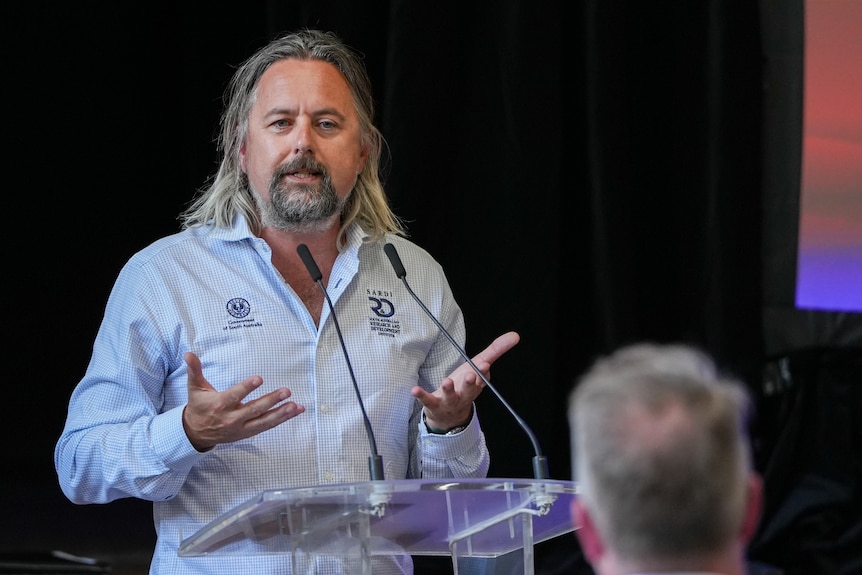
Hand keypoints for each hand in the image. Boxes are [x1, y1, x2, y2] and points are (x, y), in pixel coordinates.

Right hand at [182, 351, 304, 450]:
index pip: (234, 395)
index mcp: (219, 405)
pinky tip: (294, 411)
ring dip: (281, 414)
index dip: (247, 388)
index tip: (259, 379)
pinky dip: (281, 419)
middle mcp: (231, 418)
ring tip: (296, 406)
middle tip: (286, 391)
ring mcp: (241, 427)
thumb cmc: (198, 406)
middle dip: (271, 401)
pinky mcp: (247, 433)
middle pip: (254, 410)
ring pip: (264, 421)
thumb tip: (189, 354)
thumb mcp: (194, 388)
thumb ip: (194, 370)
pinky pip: (266, 426)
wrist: (195, 433)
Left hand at [412, 331, 519, 430]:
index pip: (482, 379)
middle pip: (469, 389)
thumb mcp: (479, 367)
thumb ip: (496, 351)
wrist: (450, 415)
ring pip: (451, 396)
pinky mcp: (434, 404)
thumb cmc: (465, 385)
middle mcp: (465, 394)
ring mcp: (449, 400)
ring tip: (446, 381)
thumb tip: (515, 336)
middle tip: (470, 375)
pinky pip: (427, 400)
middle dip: (470, 383)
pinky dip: (421, 395)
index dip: (482, 372)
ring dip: (449, 389)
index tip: (484, 365)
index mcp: (477, 384)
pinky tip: (415, 390)